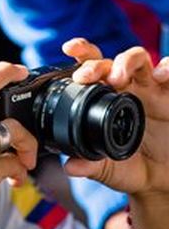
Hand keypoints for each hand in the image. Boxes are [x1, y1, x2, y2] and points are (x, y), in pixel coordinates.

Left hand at [62, 38, 168, 196]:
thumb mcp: (111, 168)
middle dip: (97, 63)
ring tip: (119, 76)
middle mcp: (127, 88)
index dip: (81, 54)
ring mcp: (152, 90)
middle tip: (87, 76)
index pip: (91, 71)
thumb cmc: (132, 167)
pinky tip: (162, 74)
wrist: (164, 180)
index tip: (68, 48)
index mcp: (105, 99)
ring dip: (127, 61)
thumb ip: (91, 165)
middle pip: (111, 61)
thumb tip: (70, 167)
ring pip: (140, 59)